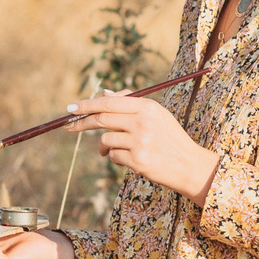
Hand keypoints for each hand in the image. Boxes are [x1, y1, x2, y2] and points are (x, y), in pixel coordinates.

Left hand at [66, 92, 221, 201]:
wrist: (188, 165)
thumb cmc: (169, 138)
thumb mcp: (156, 115)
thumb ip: (130, 103)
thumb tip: (103, 93)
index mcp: (147, 107)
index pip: (109, 102)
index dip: (87, 105)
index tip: (71, 108)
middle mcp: (143, 122)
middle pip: (102, 118)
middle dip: (82, 123)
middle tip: (70, 127)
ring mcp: (140, 142)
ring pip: (105, 139)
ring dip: (104, 146)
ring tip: (114, 149)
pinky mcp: (137, 160)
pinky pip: (113, 156)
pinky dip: (115, 158)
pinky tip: (130, 159)